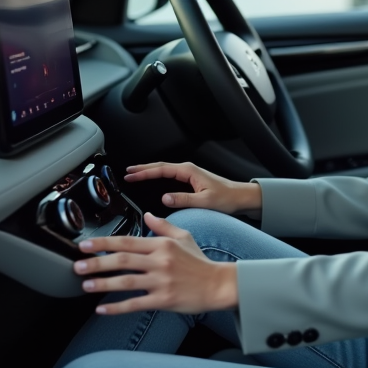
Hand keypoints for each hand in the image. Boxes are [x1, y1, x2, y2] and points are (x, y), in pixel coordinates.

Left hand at [74, 212, 237, 314]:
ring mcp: (161, 281)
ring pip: (126, 282)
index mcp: (162, 245)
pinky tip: (102, 310)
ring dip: (102, 283)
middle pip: (122, 260)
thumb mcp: (184, 237)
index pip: (127, 241)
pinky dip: (116, 307)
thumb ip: (164, 226)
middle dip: (97, 263)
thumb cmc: (201, 262)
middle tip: (77, 265)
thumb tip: (147, 215)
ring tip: (85, 285)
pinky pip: (135, 303)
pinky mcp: (163, 299)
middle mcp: (160, 261)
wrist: (218, 284)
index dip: (103, 243)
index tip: (85, 245)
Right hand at [124, 161, 262, 214]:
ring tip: (134, 173)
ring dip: (149, 171)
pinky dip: (158, 176)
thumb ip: (184, 199)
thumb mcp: (205, 201)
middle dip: (142, 168)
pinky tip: (153, 180)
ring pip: (164, 169)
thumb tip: (165, 198)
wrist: (241, 197)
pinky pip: (169, 175)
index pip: (161, 169)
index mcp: (189, 171)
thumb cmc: (227, 198)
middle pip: (160, 166)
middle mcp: (188, 170)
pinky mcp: (191, 180)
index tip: (130, 175)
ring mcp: (190, 174)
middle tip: (126, 172)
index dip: (144, 172)